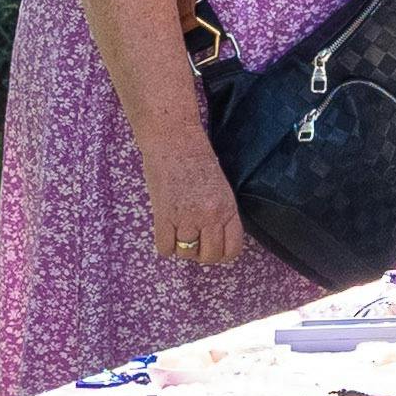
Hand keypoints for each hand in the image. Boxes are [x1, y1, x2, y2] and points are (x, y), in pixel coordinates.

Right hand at [144, 128, 247, 270]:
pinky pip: (165, 248)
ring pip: (186, 253)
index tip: (214, 247)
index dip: (223, 253)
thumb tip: (215, 238)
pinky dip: (165, 244)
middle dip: (201, 253)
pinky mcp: (163, 216)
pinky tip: (166, 230)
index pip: (232, 249)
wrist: (174, 139)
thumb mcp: (221, 187)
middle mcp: (210, 216)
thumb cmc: (197, 158)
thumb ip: (221, 214)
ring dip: (181, 247)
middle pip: (209, 256)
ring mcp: (186, 217)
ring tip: (178, 229)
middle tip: (195, 241)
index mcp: (228, 208)